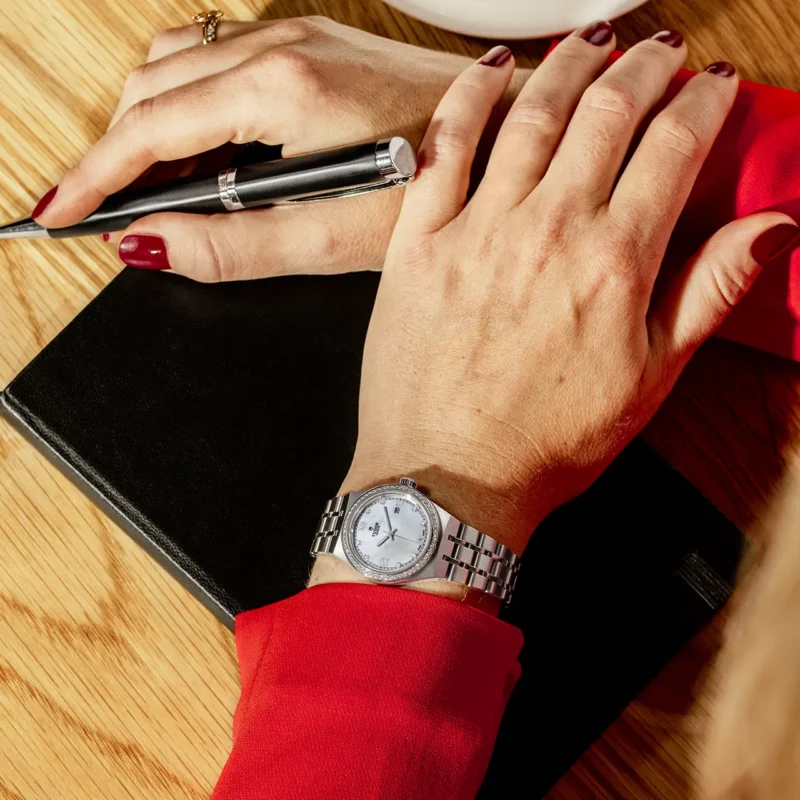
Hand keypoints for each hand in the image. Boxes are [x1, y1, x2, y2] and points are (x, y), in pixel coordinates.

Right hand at [32, 16, 526, 281]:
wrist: (513, 131)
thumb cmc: (446, 184)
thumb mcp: (337, 236)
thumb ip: (238, 244)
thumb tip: (153, 246)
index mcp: (280, 92)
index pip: (149, 131)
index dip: (93, 176)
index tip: (57, 212)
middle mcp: (280, 47)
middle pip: (152, 91)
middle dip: (114, 152)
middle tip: (102, 210)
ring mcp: (296, 36)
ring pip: (179, 67)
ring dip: (148, 124)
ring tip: (143, 186)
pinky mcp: (313, 41)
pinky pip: (218, 59)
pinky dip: (186, 100)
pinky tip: (199, 144)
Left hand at [338, 30, 797, 556]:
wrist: (449, 478)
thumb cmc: (545, 442)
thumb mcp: (649, 380)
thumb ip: (708, 293)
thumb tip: (773, 230)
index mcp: (612, 263)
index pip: (672, 150)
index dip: (702, 106)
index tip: (714, 89)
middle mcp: (547, 230)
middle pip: (606, 115)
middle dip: (643, 69)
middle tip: (660, 51)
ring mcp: (476, 229)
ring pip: (531, 115)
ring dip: (569, 66)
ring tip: (593, 41)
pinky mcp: (417, 242)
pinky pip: (443, 146)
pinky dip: (470, 97)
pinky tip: (493, 70)